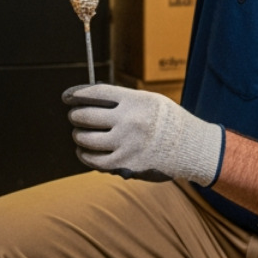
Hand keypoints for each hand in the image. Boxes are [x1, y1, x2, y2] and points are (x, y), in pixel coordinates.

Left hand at [63, 84, 222, 186]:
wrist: (190, 147)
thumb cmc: (167, 121)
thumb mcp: (149, 100)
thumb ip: (122, 100)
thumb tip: (90, 99)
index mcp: (135, 100)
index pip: (96, 93)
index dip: (77, 95)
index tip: (67, 97)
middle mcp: (129, 121)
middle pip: (86, 116)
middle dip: (75, 116)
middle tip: (75, 116)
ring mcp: (126, 144)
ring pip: (86, 139)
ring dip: (78, 136)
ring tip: (79, 133)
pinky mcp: (125, 164)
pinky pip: (94, 161)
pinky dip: (85, 155)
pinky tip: (84, 151)